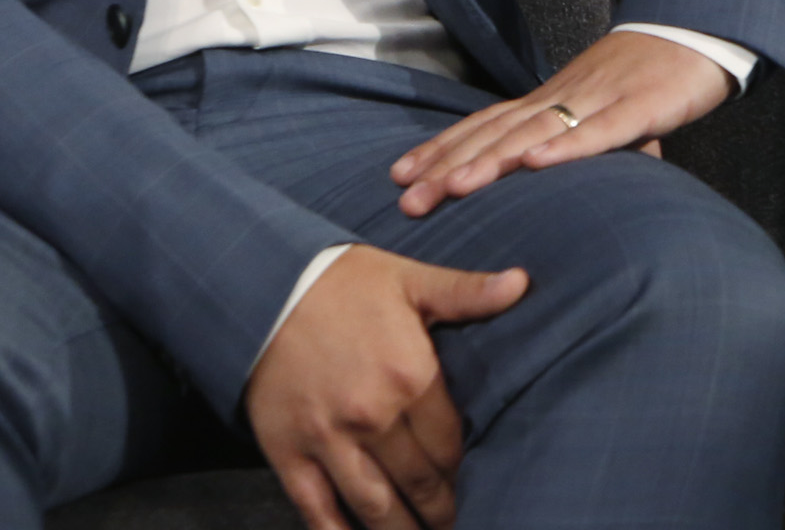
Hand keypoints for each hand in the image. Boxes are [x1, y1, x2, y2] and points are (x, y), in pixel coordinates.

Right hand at [247, 246, 526, 529]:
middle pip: (419, 483)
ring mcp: (328, 440)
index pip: (451, 446)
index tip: (477, 485)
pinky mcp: (288, 453)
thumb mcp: (410, 280)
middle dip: (441, 510)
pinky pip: (317, 509)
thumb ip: (467, 293)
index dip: (465, 472)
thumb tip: (522, 283)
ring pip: (374, 506)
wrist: (263, 285)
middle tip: (456, 525)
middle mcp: (373, 417)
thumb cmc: (342, 283)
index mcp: (411, 377)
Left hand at [389, 29, 732, 218]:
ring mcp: (600, 100)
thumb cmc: (650, 76)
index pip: (487, 123)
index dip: (443, 148)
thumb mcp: (603, 116)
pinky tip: (536, 165)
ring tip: (456, 187)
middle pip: (498, 132)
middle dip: (449, 166)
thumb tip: (565, 190)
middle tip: (408, 199)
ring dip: (493, 161)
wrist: (700, 30)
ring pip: (537, 132)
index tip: (399, 174)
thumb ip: (579, 146)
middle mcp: (565, 97)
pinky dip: (566, 149)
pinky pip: (599, 133)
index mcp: (553, 99)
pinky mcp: (640, 108)